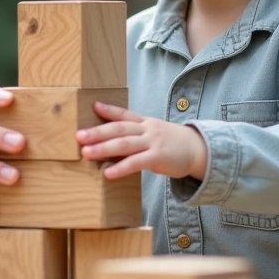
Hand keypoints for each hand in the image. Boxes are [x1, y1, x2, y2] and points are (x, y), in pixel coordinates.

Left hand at [76, 101, 207, 180]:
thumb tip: (113, 140)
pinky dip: (120, 167)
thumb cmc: (173, 144)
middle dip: (97, 132)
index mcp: (145, 122)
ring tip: (86, 152)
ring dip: (103, 148)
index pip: (124, 114)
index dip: (108, 110)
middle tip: (79, 136)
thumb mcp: (155, 133)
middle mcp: (147, 129)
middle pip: (119, 129)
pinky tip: (107, 173)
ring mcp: (153, 142)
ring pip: (124, 144)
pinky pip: (136, 163)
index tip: (93, 106)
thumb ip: (137, 134)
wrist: (200, 151)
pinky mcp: (158, 158)